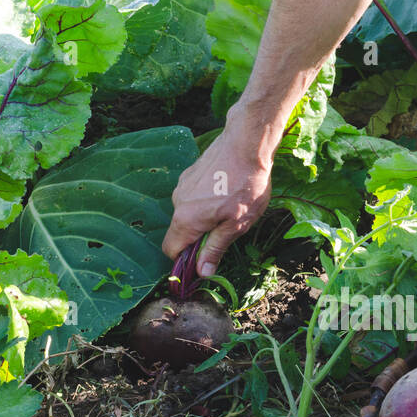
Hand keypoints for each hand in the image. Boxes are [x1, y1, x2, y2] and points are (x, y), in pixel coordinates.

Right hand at [162, 122, 272, 277]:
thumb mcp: (236, 224)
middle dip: (199, 237)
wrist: (246, 144)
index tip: (204, 259)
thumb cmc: (245, 186)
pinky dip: (205, 202)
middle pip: (180, 232)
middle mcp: (177, 203)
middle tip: (227, 228)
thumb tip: (203, 272)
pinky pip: (192, 198)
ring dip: (204, 218)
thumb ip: (216, 248)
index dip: (185, 260)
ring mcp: (182, 186)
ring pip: (188, 214)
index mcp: (186, 220)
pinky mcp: (189, 174)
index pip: (171, 250)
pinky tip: (225, 191)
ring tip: (230, 206)